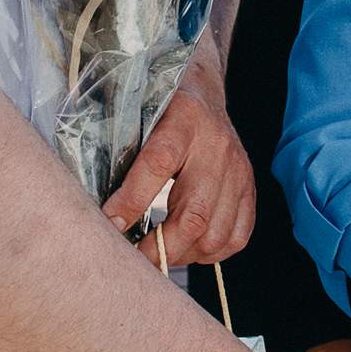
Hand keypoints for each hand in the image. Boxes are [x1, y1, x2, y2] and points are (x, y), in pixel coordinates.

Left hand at [102, 51, 252, 265]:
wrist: (204, 92)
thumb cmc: (160, 109)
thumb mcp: (138, 116)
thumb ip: (122, 154)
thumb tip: (101, 211)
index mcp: (183, 120)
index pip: (158, 164)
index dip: (132, 201)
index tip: (110, 226)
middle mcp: (216, 146)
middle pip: (193, 213)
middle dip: (160, 247)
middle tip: (133, 259)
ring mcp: (238, 170)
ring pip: (215, 233)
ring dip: (183, 254)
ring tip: (160, 252)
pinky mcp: (249, 188)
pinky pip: (237, 236)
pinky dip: (210, 252)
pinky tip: (188, 246)